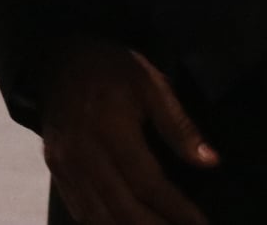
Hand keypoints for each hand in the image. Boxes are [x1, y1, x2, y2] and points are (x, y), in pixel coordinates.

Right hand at [40, 40, 215, 224]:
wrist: (57, 58)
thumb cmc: (110, 68)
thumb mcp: (150, 83)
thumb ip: (178, 125)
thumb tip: (210, 161)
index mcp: (110, 130)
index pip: (148, 183)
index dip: (176, 209)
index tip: (201, 224)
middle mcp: (84, 155)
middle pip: (123, 209)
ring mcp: (66, 167)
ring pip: (99, 218)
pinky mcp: (56, 172)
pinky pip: (80, 212)